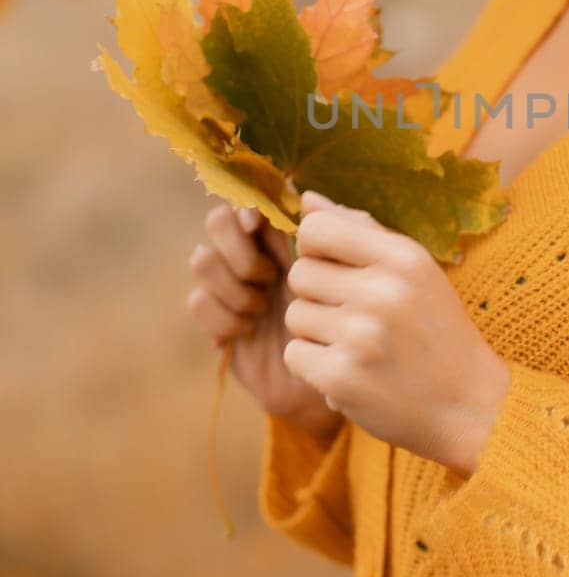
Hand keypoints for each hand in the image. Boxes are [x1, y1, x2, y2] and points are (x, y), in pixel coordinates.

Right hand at [186, 202, 342, 437]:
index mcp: (289, 236)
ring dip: (232, 284)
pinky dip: (222, 315)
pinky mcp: (220, 320)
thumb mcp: (363, 273)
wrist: (345, 380)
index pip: (253, 202)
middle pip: (217, 222)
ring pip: (202, 260)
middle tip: (267, 275)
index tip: (255, 224)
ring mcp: (234, 286)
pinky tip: (246, 330)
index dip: (248, 208)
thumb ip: (346, 231)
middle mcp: (257, 254)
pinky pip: (198, 301)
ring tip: (261, 307)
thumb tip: (307, 196)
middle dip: (237, 247)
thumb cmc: (361, 322)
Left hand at [282, 190, 512, 473]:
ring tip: (357, 345)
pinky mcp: (341, 377)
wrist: (470, 405)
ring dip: (317, 333)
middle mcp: (381, 291)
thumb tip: (308, 199)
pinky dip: (314, 366)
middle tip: (354, 316)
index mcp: (402, 257)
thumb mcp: (417, 271)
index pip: (317, 229)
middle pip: (300, 274)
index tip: (336, 269)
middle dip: (318, 295)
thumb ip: (363, 231)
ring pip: (295, 316)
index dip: (315, 249)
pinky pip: (294, 354)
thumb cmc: (437, 331)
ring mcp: (360, 336)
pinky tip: (349, 370)